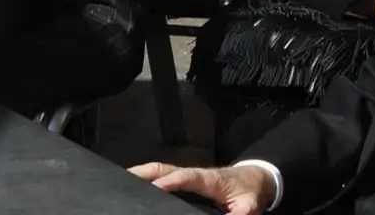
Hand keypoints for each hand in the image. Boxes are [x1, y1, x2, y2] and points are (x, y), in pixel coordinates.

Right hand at [128, 163, 274, 214]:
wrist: (254, 179)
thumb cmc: (249, 192)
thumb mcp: (249, 206)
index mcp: (208, 179)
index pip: (187, 177)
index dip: (171, 181)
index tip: (156, 187)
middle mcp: (194, 174)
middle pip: (165, 168)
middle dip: (146, 173)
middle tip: (125, 179)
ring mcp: (187, 175)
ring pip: (160, 170)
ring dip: (141, 173)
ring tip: (121, 181)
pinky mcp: (184, 181)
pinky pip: (162, 175)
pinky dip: (146, 178)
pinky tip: (133, 185)